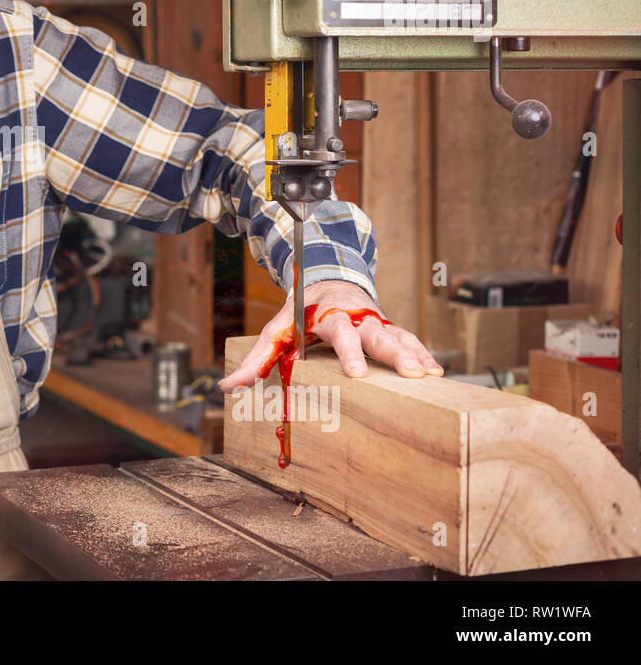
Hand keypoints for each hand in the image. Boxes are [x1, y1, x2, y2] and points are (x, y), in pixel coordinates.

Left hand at [218, 279, 442, 391]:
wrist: (326, 278)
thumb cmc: (299, 311)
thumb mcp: (276, 330)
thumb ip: (256, 359)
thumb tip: (228, 387)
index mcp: (329, 315)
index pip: (340, 334)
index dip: (349, 353)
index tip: (356, 374)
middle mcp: (357, 316)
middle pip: (378, 334)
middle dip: (395, 354)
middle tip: (412, 374)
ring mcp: (375, 321)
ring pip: (399, 335)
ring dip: (415, 354)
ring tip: (430, 375)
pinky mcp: (388, 328)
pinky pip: (408, 339)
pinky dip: (423, 353)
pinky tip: (437, 373)